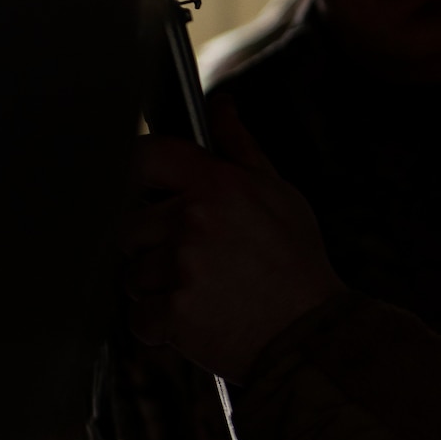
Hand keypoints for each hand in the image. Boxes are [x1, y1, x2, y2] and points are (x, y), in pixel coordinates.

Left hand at [120, 98, 343, 380]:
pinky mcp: (174, 311)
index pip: (147, 157)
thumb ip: (240, 148)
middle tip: (192, 262)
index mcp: (219, 185)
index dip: (132, 172)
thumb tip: (222, 106)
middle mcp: (195, 220)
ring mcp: (182, 267)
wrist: (312, 333)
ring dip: (156, 289)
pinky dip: (161, 326)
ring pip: (132, 275)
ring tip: (203, 294)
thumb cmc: (295, 263)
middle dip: (150, 248)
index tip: (138, 191)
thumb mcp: (279, 194)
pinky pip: (140, 317)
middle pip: (128, 227)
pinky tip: (198, 320)